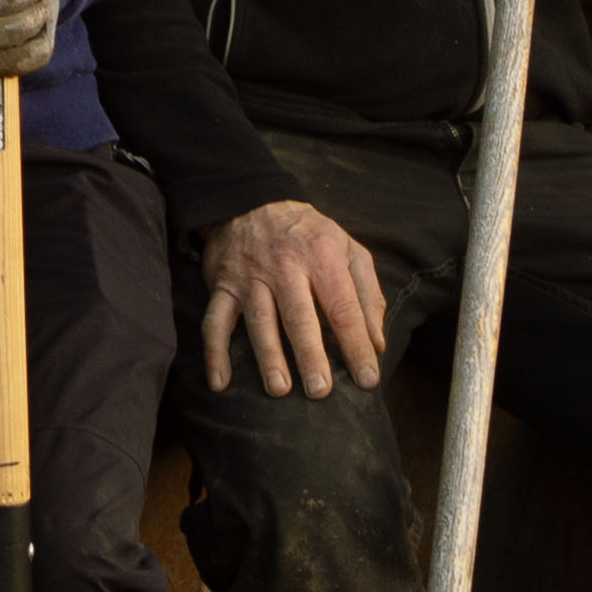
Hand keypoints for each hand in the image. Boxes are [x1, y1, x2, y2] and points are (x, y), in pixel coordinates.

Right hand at [199, 200, 387, 397]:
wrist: (251, 201)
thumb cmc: (308, 234)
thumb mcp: (349, 249)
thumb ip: (368, 294)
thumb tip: (377, 343)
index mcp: (321, 257)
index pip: (343, 308)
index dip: (357, 345)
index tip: (368, 378)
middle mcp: (285, 267)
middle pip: (299, 316)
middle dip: (310, 354)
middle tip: (320, 390)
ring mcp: (250, 277)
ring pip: (259, 320)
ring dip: (268, 356)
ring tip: (279, 389)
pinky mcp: (222, 285)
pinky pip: (214, 320)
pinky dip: (213, 351)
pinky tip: (219, 382)